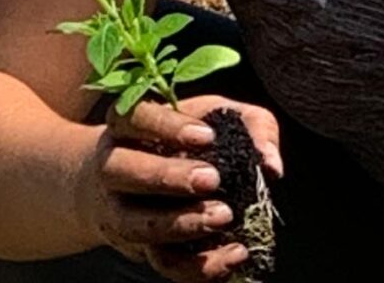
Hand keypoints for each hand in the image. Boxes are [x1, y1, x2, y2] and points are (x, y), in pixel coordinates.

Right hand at [77, 95, 283, 281]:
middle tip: (211, 179)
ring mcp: (122, 212)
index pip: (135, 118)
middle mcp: (113, 168)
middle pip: (122, 171)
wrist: (139, 185)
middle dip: (166, 177)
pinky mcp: (143, 249)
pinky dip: (200, 265)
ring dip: (181, 225)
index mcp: (128, 127)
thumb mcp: (218, 118)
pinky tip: (234, 254)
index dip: (166, 126)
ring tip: (224, 217)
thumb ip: (250, 126)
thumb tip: (270, 166)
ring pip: (138, 224)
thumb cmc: (186, 143)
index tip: (206, 136)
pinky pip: (164, 263)